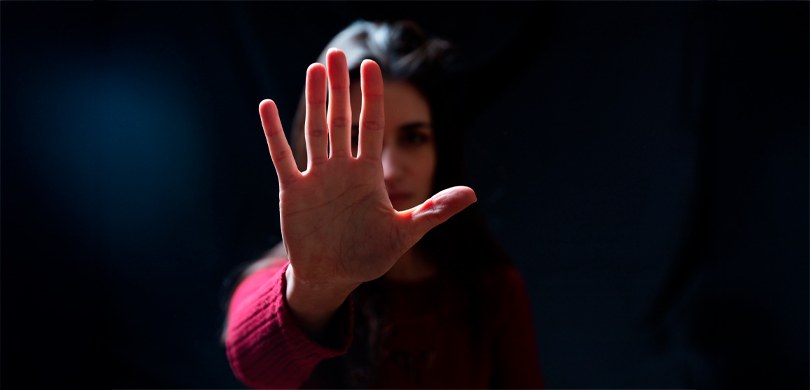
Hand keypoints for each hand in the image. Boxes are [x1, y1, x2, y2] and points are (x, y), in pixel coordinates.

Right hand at [259, 49, 475, 298]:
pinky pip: (282, 156)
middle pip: (342, 120)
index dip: (372, 96)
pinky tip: (267, 105)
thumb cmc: (369, 256)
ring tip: (314, 68)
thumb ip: (434, 211)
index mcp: (369, 174)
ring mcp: (316, 177)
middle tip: (337, 55)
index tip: (371, 65)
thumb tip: (473, 194)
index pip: (372, 126)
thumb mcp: (405, 233)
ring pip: (315, 130)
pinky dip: (273, 132)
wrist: (333, 277)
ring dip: (314, 100)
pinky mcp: (293, 191)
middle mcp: (342, 169)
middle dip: (340, 88)